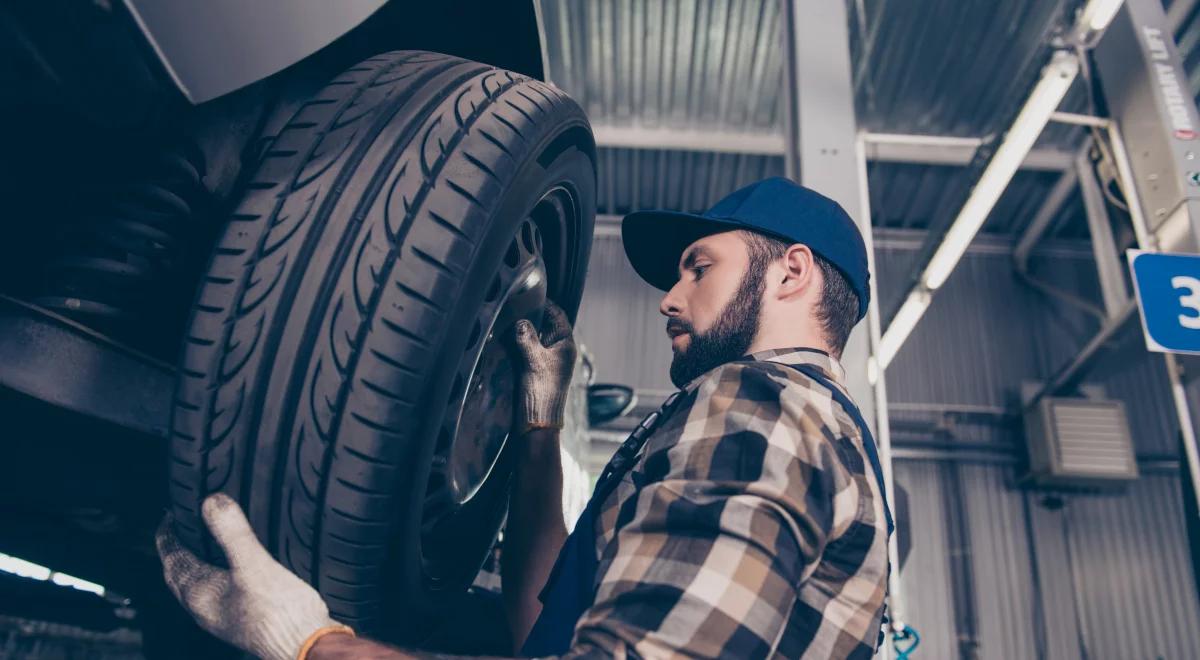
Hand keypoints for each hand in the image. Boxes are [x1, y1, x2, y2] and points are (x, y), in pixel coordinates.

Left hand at [155, 494, 344, 659]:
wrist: (305, 646)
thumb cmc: (279, 613)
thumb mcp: (255, 564)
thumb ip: (232, 532)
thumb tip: (210, 501)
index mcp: (200, 594)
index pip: (172, 559)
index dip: (168, 535)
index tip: (170, 515)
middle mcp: (206, 609)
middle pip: (179, 576)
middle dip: (177, 551)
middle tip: (181, 528)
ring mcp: (224, 617)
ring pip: (198, 586)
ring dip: (196, 564)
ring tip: (206, 545)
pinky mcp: (244, 620)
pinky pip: (218, 594)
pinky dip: (217, 576)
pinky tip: (236, 572)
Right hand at [513, 301, 576, 434]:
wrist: (537, 421)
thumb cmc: (540, 390)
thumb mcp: (533, 360)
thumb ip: (526, 337)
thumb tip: (521, 321)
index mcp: (566, 345)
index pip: (558, 315)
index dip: (546, 304)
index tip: (530, 294)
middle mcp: (560, 351)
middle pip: (547, 324)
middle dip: (533, 315)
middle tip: (515, 305)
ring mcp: (550, 360)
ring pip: (538, 336)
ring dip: (525, 329)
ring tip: (509, 319)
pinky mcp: (539, 370)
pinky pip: (531, 349)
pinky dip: (522, 342)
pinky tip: (508, 339)